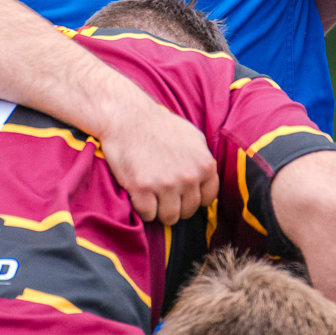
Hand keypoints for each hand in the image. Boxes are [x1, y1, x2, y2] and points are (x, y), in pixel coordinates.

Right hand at [96, 101, 216, 224]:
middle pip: (188, 211)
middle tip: (162, 191)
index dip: (194, 197)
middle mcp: (189, 176)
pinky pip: (148, 215)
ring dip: (159, 209)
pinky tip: (139, 194)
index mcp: (204, 165)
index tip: (182, 192)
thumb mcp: (193, 137)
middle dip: (176, 204)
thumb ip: (203, 160)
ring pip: (170, 217)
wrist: (128, 117)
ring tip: (151, 194)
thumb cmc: (159, 126)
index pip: (208, 198)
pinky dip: (142, 209)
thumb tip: (208, 179)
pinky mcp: (142, 189)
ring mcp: (166, 184)